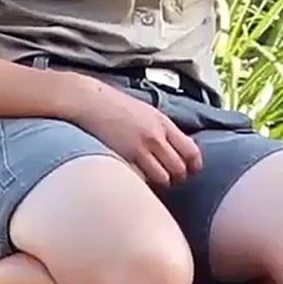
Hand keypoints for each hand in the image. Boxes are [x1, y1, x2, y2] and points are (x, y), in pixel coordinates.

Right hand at [71, 80, 202, 186]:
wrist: (89, 101)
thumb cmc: (114, 106)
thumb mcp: (146, 112)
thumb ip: (162, 129)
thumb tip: (176, 148)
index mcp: (164, 123)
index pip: (191, 151)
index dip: (193, 165)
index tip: (190, 170)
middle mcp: (156, 136)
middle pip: (180, 168)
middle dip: (177, 177)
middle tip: (169, 176)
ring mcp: (140, 148)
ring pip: (163, 178)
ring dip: (159, 182)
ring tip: (151, 178)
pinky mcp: (124, 158)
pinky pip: (142, 179)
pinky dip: (142, 182)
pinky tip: (136, 176)